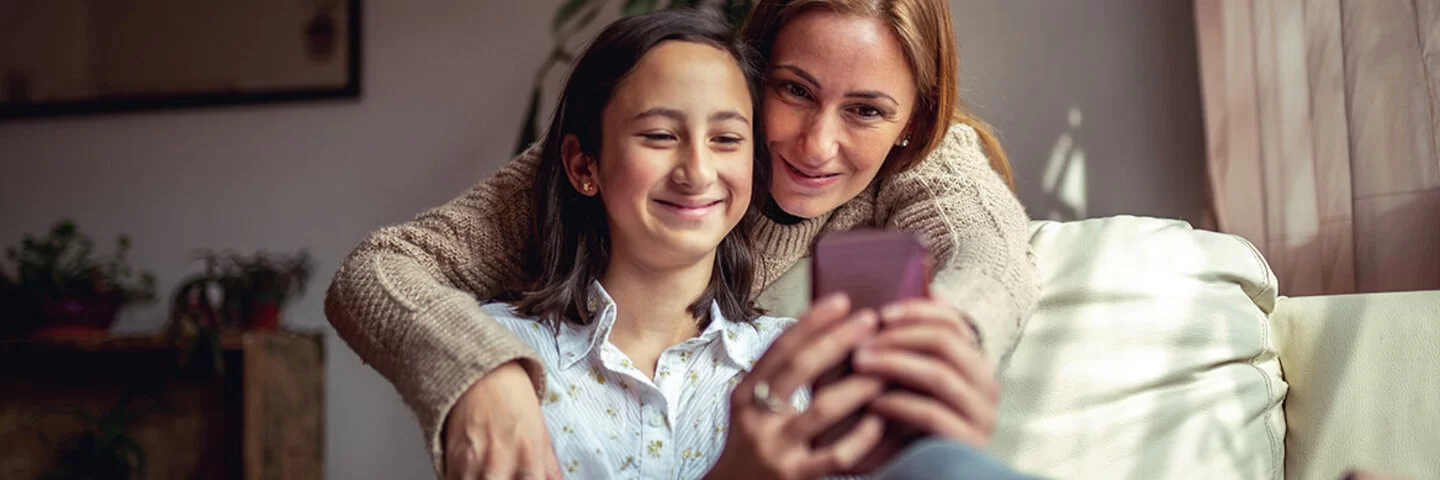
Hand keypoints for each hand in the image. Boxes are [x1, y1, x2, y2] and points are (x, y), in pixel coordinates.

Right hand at [443, 361, 560, 479]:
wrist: (482, 374)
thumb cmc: (512, 397)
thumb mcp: (541, 431)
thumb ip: (549, 466)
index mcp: (529, 456)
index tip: (524, 479)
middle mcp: (500, 462)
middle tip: (505, 475)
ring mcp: (473, 463)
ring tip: (489, 472)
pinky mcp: (451, 459)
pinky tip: (473, 473)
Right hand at [706, 294, 888, 479]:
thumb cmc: (754, 444)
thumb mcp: (754, 407)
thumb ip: (781, 377)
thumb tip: (825, 332)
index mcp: (745, 395)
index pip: (780, 348)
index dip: (811, 322)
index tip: (842, 301)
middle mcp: (756, 418)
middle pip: (800, 369)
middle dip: (838, 340)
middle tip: (870, 321)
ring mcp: (776, 449)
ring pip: (822, 410)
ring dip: (858, 385)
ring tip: (885, 369)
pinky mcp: (795, 477)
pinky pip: (836, 454)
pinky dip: (861, 436)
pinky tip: (880, 420)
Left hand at [856, 298, 999, 447]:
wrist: (923, 475)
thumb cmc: (910, 424)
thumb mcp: (910, 381)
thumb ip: (911, 345)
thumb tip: (922, 291)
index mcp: (974, 364)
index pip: (954, 323)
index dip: (917, 311)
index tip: (881, 312)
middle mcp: (986, 386)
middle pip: (946, 343)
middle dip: (899, 338)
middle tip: (862, 342)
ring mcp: (981, 416)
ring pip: (938, 375)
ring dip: (893, 364)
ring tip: (860, 364)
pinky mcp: (967, 444)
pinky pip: (931, 414)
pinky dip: (898, 404)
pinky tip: (872, 403)